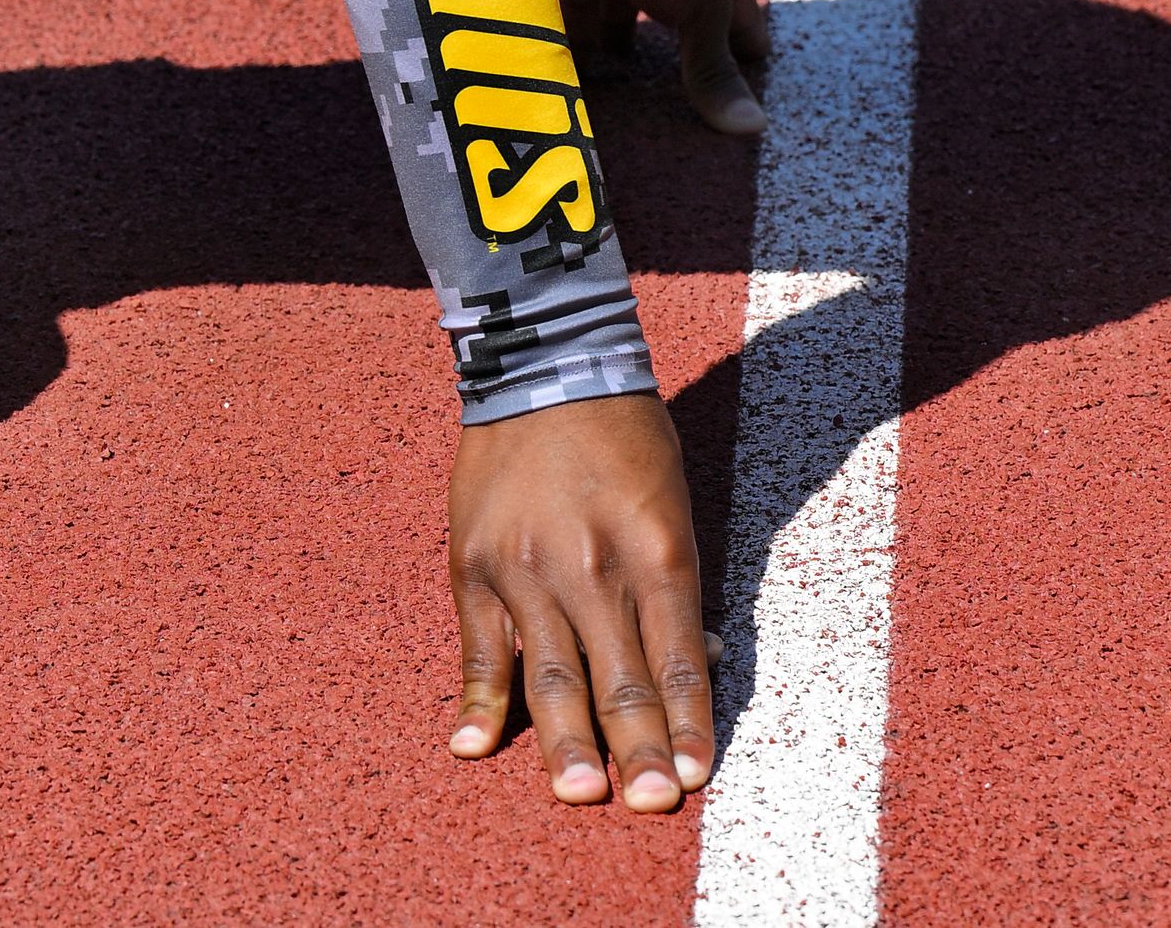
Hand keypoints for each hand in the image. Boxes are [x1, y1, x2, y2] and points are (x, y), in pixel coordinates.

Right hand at [445, 390, 715, 809]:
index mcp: (653, 550)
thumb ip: (679, 585)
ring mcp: (526, 568)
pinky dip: (477, 700)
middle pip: (619, 677)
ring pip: (551, 673)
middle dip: (638, 749)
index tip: (695, 776)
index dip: (688, 723)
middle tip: (649, 803)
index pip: (678, 658)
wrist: (542, 367)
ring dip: (567, 741)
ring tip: (578, 793)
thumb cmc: (624, 436)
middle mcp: (591, 566)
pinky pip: (480, 646)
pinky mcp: (474, 564)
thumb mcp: (674, 503)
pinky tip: (473, 746)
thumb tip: (697, 660)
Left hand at [555, 0, 769, 137]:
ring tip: (623, 92)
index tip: (752, 83)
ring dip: (619, 47)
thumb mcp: (703, 8)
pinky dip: (575, 42)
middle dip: (676, 50)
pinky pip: (575, 16)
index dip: (744, 48)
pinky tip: (574, 73)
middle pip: (677, 18)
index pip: (738, 15)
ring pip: (622, 17)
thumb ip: (713, 68)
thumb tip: (751, 129)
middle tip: (681, 97)